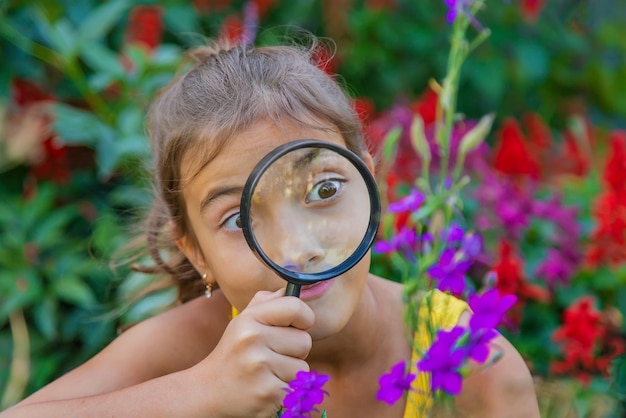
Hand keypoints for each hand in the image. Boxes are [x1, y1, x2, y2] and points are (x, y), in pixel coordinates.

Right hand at [189, 289, 314, 416]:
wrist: (208, 391)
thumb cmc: (234, 352)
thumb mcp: (244, 320)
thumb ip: (268, 302)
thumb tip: (298, 288)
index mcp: (250, 319)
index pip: (296, 307)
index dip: (304, 318)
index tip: (296, 326)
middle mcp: (253, 340)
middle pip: (305, 341)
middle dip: (295, 351)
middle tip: (272, 356)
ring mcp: (260, 367)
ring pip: (302, 367)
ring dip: (290, 373)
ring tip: (267, 373)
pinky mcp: (268, 393)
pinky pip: (297, 388)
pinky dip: (286, 390)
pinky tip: (266, 388)